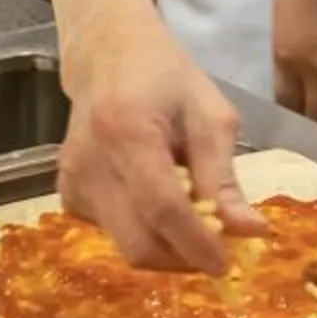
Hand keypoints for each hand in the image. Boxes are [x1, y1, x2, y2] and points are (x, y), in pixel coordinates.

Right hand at [56, 0, 265, 273]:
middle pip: (139, 242)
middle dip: (184, 257)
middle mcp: (90, 162)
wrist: (105, 53)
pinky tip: (157, 200)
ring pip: (126, 245)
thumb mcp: (209, 115)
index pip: (162, 208)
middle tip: (218, 246)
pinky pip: (113, 233)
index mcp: (128, 131)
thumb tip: (250, 232)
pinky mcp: (67, 195)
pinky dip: (144, 232)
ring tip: (191, 216)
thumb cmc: (165, 76)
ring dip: (167, 247)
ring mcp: (72, 182)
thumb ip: (223, 177)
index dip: (196, 244)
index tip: (227, 263)